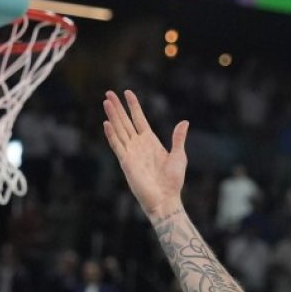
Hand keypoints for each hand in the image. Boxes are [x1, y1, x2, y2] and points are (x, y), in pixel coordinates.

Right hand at [102, 90, 188, 217]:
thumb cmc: (173, 181)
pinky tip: (106, 123)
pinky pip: (117, 146)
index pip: (139, 119)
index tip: (127, 92)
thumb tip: (184, 122)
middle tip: (109, 92)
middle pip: (126, 122)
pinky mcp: (126, 163)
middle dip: (118, 107)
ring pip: (119, 130)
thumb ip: (178, 138)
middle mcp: (139, 145)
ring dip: (113, 116)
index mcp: (151, 142)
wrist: (166, 199)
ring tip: (106, 101)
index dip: (133, 106)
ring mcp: (131, 153)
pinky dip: (111, 135)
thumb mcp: (179, 156)